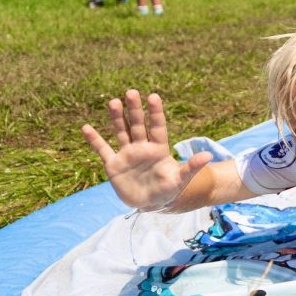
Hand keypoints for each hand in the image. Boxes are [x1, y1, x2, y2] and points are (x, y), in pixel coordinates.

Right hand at [80, 90, 210, 210]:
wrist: (151, 203)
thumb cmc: (168, 189)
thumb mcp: (181, 180)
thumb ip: (191, 167)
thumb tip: (208, 156)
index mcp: (159, 149)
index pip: (157, 127)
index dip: (155, 112)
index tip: (154, 96)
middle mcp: (142, 147)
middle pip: (138, 125)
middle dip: (135, 109)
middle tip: (131, 92)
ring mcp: (127, 154)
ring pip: (121, 132)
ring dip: (117, 118)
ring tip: (113, 102)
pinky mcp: (114, 165)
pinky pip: (102, 150)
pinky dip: (95, 140)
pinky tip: (86, 127)